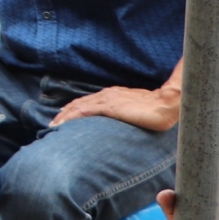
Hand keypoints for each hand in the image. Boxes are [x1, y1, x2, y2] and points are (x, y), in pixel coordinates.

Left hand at [52, 85, 181, 132]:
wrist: (165, 104)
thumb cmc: (156, 109)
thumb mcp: (137, 110)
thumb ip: (127, 113)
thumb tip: (125, 121)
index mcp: (113, 94)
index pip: (88, 101)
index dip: (75, 108)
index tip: (64, 116)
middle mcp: (106, 94)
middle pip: (79, 103)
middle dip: (65, 113)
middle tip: (53, 122)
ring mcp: (106, 100)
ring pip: (78, 107)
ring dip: (64, 116)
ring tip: (54, 125)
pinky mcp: (109, 107)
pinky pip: (84, 111)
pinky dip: (71, 116)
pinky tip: (64, 123)